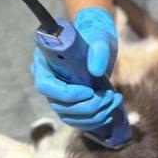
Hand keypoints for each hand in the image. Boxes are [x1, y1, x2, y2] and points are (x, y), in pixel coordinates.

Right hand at [31, 7, 121, 129]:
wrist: (100, 44)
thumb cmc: (95, 36)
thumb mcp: (99, 38)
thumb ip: (98, 50)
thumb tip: (96, 71)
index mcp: (43, 62)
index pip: (45, 86)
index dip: (66, 93)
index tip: (90, 91)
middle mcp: (47, 81)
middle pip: (58, 105)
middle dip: (86, 106)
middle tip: (108, 97)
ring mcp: (57, 95)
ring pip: (68, 116)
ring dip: (94, 115)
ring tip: (113, 100)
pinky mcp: (69, 104)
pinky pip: (77, 120)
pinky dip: (95, 119)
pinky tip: (111, 110)